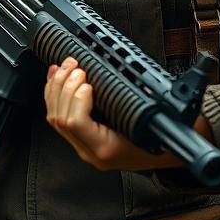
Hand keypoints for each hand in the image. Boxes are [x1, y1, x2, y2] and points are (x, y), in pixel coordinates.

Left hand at [44, 57, 179, 171]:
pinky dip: (54, 94)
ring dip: (56, 87)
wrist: (165, 153)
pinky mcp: (81, 139)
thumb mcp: (148, 117)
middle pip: (60, 119)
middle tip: (74, 66)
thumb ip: (124, 100)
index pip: (76, 123)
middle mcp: (91, 152)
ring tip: (65, 67)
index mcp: (106, 149)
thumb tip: (105, 76)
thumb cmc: (161, 138)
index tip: (88, 82)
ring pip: (54, 118)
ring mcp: (84, 147)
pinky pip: (59, 118)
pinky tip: (54, 77)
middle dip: (63, 86)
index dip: (77, 98)